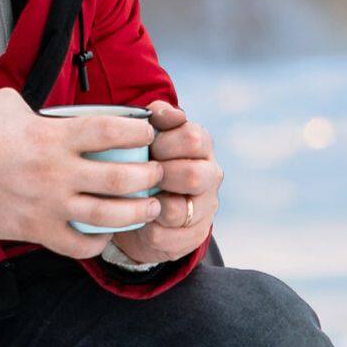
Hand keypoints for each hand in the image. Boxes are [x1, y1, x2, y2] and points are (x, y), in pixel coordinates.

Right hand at [0, 89, 168, 257]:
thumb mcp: (7, 104)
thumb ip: (39, 106)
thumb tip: (55, 108)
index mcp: (52, 137)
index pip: (109, 132)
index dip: (137, 133)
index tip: (149, 134)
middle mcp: (57, 173)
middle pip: (121, 178)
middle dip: (149, 176)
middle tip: (158, 173)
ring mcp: (49, 206)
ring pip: (108, 216)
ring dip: (137, 212)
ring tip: (151, 207)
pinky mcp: (37, 231)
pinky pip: (79, 245)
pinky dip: (98, 242)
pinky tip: (107, 233)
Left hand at [99, 100, 220, 265]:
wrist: (146, 205)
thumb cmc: (146, 163)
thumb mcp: (149, 138)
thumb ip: (155, 120)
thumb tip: (157, 110)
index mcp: (202, 146)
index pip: (193, 138)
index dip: (164, 143)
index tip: (146, 146)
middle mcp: (210, 176)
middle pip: (194, 176)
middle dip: (160, 176)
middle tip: (140, 175)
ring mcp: (204, 208)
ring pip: (179, 211)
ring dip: (150, 205)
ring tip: (136, 199)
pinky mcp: (193, 236)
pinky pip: (165, 236)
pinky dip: (146, 229)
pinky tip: (139, 220)